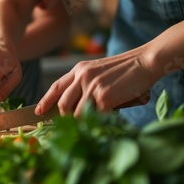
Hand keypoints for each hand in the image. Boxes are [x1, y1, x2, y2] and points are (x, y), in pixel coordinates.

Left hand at [35, 48, 153, 116]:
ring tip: (98, 116)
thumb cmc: (125, 70)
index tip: (38, 112)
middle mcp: (82, 76)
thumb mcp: (98, 71)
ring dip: (86, 120)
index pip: (56, 87)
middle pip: (63, 104)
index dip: (46, 100)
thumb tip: (75, 108)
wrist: (145, 61)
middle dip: (67, 117)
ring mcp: (92, 86)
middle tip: (77, 121)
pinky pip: (97, 116)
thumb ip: (84, 84)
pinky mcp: (104, 96)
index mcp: (79, 70)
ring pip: (78, 113)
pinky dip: (103, 119)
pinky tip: (111, 112)